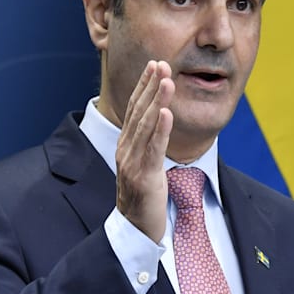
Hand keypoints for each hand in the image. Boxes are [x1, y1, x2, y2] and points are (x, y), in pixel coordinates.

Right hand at [116, 61, 174, 241]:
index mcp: (126, 146)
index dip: (144, 86)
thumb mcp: (144, 165)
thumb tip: (159, 121)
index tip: (154, 65)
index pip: (134, 110)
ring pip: (145, 127)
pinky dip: (160, 130)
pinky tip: (167, 113)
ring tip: (166, 80)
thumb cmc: (143, 198)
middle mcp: (125, 150)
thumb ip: (147, 144)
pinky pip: (153, 150)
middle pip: (138, 112)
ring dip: (156, 101)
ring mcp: (132, 164)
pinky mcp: (144, 178)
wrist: (135, 230)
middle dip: (150, 86)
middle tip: (161, 63)